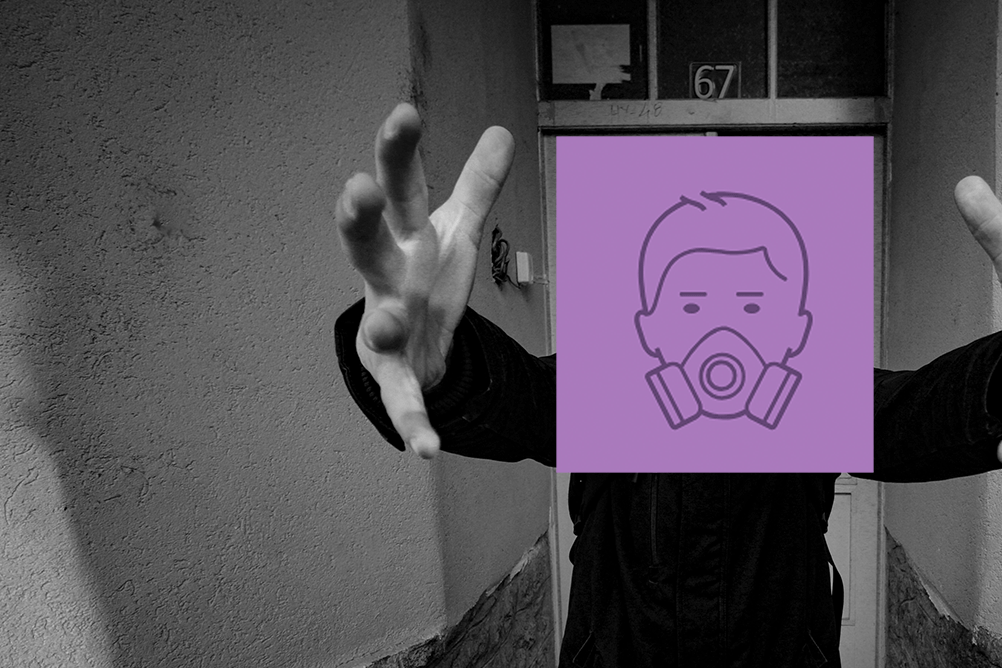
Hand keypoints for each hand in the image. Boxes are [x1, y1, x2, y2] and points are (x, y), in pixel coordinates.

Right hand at [334, 103, 513, 458]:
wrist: (414, 348)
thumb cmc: (426, 276)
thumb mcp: (457, 230)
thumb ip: (478, 185)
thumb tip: (504, 130)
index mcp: (405, 235)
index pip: (400, 185)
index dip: (397, 149)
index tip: (406, 112)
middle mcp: (386, 276)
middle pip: (366, 242)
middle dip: (360, 217)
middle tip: (357, 189)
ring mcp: (384, 325)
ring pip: (374, 322)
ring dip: (378, 323)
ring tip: (385, 320)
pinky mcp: (395, 375)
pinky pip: (402, 401)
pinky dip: (414, 424)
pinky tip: (426, 449)